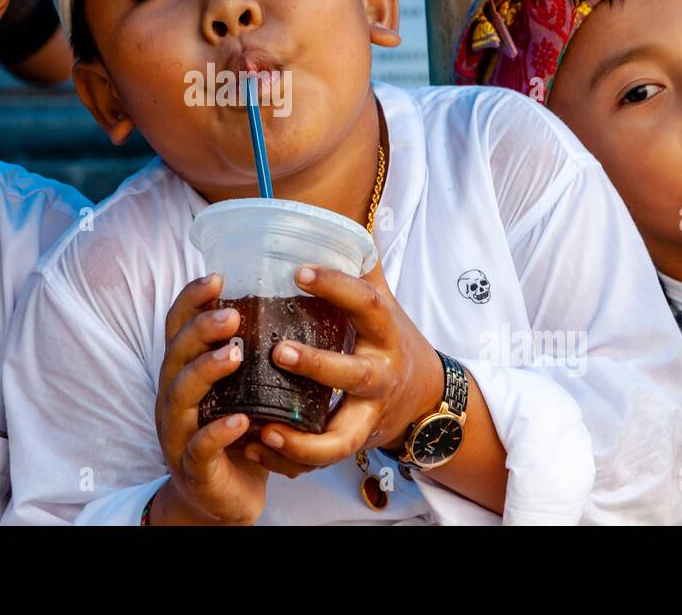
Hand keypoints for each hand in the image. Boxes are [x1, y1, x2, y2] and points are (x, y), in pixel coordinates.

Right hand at [152, 273, 270, 524]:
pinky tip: (240, 420)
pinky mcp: (193, 465)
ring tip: (236, 354)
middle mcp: (173, 394)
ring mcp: (178, 430)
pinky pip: (200, 445)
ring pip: (181, 393)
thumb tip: (288, 300)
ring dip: (207, 370)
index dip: (191, 299)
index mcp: (183, 369)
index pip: (177, 325)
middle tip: (233, 314)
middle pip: (176, 352)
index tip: (217, 276)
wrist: (222, 496)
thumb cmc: (235, 430)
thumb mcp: (239, 385)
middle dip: (201, 329)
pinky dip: (219, 431)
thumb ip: (249, 350)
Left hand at [254, 261, 444, 466]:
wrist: (426, 399)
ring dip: (302, 437)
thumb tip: (329, 219)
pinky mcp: (353, 443)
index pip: (365, 304)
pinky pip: (321, 462)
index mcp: (384, 332)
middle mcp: (380, 376)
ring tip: (264, 424)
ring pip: (340, 438)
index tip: (297, 270)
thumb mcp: (382, 302)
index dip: (335, 285)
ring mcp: (368, 416)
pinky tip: (256, 444)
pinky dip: (289, 459)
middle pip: (355, 375)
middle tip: (277, 350)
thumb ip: (357, 265)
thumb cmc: (389, 341)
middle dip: (317, 366)